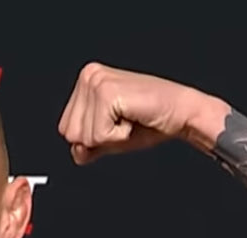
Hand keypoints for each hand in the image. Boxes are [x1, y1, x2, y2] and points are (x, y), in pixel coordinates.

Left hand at [57, 62, 213, 164]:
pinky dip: (118, 137)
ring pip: (82, 137)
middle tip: (124, 122)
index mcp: (87, 81)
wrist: (181, 113)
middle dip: (99, 139)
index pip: (66, 129)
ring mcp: (96, 82)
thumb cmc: (151, 121)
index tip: (117, 123)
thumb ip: (89, 145)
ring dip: (109, 137)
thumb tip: (76, 152)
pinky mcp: (106, 93)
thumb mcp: (111, 137)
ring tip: (129, 119)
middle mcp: (88, 76)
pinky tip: (133, 118)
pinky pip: (98, 136)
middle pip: (69, 134)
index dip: (93, 138)